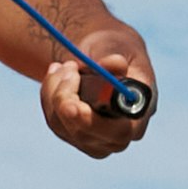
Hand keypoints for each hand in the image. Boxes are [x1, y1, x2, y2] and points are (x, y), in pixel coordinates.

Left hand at [42, 34, 157, 161]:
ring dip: (54, 90)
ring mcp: (94, 140)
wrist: (103, 54)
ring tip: (65, 64)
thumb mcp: (122, 47)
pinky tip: (57, 75)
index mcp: (139, 115)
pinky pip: (53, 119)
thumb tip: (113, 65)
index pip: (119, 132)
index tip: (72, 105)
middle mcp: (118, 135)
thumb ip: (117, 59)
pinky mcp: (73, 136)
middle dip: (65, 100)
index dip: (92, 122)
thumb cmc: (118, 48)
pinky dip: (48, 94)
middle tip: (65, 66)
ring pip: (62, 125)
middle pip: (84, 134)